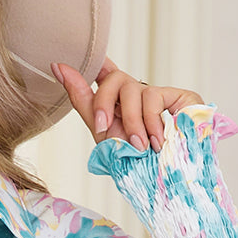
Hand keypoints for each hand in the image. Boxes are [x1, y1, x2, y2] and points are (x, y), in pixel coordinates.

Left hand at [52, 56, 202, 151]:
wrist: (162, 179)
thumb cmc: (133, 161)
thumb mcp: (101, 130)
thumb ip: (81, 97)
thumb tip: (57, 67)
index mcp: (118, 104)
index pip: (107, 73)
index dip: (97, 61)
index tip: (74, 57)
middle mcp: (138, 96)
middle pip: (114, 79)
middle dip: (103, 103)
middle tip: (104, 127)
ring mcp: (159, 95)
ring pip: (132, 89)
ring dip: (131, 122)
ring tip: (139, 146)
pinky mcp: (180, 96)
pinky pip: (152, 96)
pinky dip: (149, 121)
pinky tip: (156, 140)